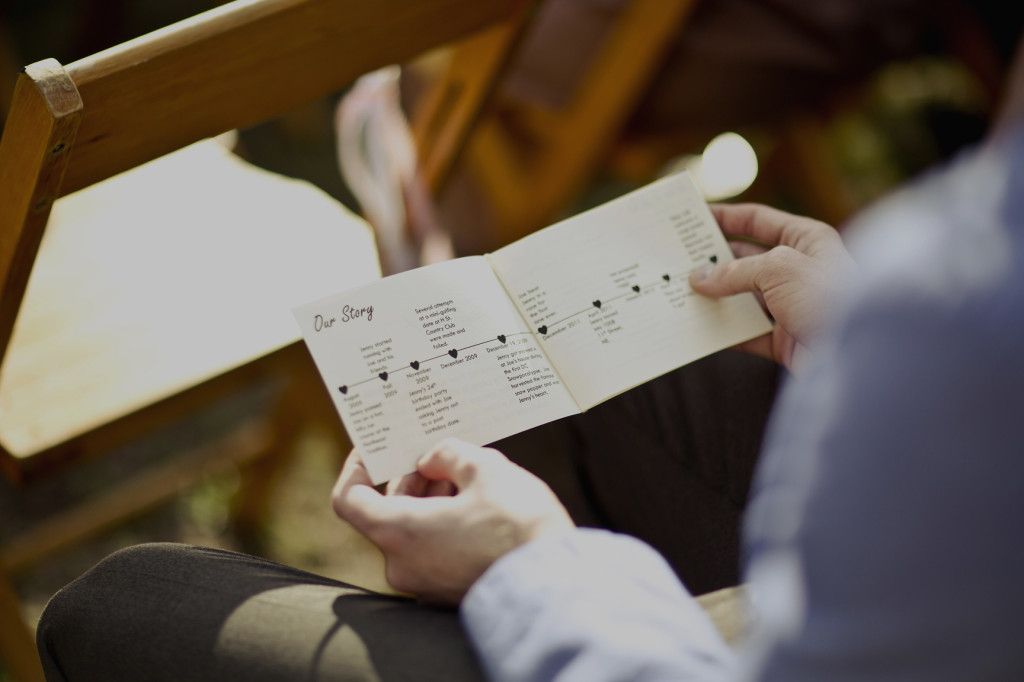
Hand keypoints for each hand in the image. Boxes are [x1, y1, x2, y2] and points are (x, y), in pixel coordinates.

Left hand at [331, 439, 574, 604]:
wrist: (556, 585)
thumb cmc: (519, 525)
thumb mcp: (486, 468)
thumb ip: (449, 455)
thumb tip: (434, 459)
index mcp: (400, 532)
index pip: (349, 500)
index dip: (356, 470)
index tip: (372, 451)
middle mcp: (403, 565)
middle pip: (387, 513)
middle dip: (413, 481)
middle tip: (443, 459)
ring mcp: (426, 586)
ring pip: (413, 533)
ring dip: (433, 503)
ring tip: (472, 480)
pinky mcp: (449, 595)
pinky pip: (434, 554)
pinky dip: (445, 528)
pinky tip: (480, 510)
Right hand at [690, 203, 854, 369]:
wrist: (859, 357)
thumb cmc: (828, 299)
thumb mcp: (778, 269)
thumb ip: (735, 271)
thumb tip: (698, 279)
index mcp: (807, 241)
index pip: (759, 220)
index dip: (726, 217)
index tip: (694, 218)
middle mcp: (799, 271)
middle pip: (746, 260)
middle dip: (713, 261)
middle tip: (677, 260)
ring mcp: (791, 307)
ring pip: (743, 298)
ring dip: (714, 298)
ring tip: (679, 294)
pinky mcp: (786, 340)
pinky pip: (747, 334)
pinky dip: (724, 332)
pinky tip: (699, 328)